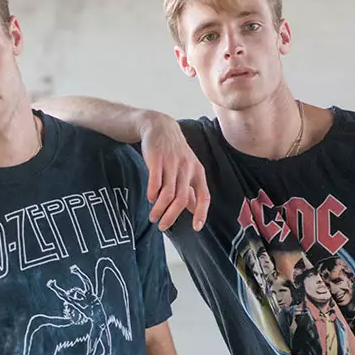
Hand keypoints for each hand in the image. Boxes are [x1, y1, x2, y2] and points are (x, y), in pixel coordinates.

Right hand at [139, 113, 209, 231]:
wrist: (160, 127)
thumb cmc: (174, 152)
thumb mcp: (187, 169)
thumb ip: (190, 189)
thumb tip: (195, 211)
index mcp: (197, 172)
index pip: (203, 196)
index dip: (201, 213)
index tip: (196, 228)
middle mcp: (187, 168)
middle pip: (182, 199)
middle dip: (172, 216)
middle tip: (163, 227)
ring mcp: (172, 163)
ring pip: (168, 194)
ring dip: (159, 209)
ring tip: (153, 218)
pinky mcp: (157, 160)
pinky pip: (155, 182)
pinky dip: (152, 194)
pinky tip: (150, 199)